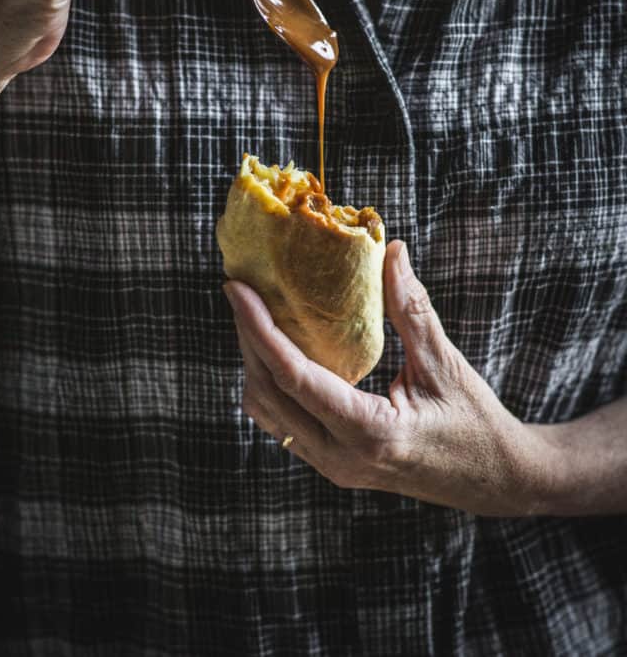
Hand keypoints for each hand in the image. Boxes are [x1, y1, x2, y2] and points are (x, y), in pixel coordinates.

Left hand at [225, 240, 553, 516]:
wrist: (494, 481)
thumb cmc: (475, 424)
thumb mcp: (445, 364)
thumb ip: (412, 308)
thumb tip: (391, 250)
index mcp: (368, 433)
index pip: (293, 376)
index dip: (257, 328)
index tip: (236, 289)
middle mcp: (339, 458)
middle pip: (267, 391)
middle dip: (247, 338)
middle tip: (242, 290)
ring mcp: (332, 467)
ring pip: (267, 411)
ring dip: (254, 362)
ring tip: (255, 313)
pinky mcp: (331, 464)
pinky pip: (282, 422)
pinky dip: (271, 382)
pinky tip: (279, 348)